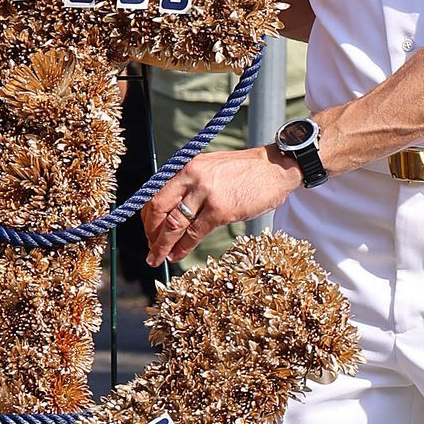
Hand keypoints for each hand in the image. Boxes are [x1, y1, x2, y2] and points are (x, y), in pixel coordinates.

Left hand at [144, 145, 297, 265]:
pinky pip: (194, 233)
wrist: (275, 167)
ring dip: (162, 245)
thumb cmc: (245, 171)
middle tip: (150, 248)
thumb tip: (171, 209)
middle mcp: (192, 176)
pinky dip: (183, 247)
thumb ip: (190, 184)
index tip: (148, 231)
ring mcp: (206, 193)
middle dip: (150, 232)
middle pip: (158, 208)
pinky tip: (177, 255)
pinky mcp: (220, 210)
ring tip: (157, 258)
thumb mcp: (210, 168)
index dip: (148, 216)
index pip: (156, 192)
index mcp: (187, 166)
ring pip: (173, 223)